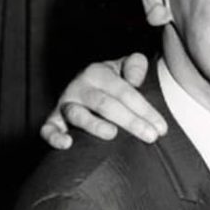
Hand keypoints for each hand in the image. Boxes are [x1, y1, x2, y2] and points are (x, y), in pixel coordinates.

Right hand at [39, 53, 166, 148]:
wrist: (87, 84)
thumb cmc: (112, 80)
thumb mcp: (124, 67)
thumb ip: (135, 66)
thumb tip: (135, 80)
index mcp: (98, 73)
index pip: (125, 92)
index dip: (145, 110)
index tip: (161, 128)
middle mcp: (79, 87)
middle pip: (105, 104)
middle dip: (130, 121)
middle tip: (150, 136)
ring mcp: (65, 104)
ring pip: (77, 115)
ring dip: (95, 125)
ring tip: (113, 134)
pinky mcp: (53, 120)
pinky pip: (48, 129)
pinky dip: (54, 136)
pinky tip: (67, 144)